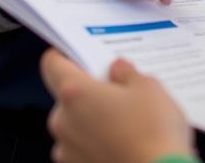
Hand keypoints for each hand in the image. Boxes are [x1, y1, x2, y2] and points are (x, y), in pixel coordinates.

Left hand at [41, 49, 192, 162]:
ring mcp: (67, 152)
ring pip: (75, 124)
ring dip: (93, 119)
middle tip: (120, 89)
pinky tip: (125, 143)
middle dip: (90, 91)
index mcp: (75, 93)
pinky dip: (98, 143)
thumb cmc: (152, 132)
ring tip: (128, 121)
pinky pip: (82, 149)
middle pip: (67, 96)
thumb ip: (126, 73)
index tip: (81, 52)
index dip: (65, 54)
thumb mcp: (148, 87)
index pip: (52, 63)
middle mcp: (63, 122)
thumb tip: (116, 69)